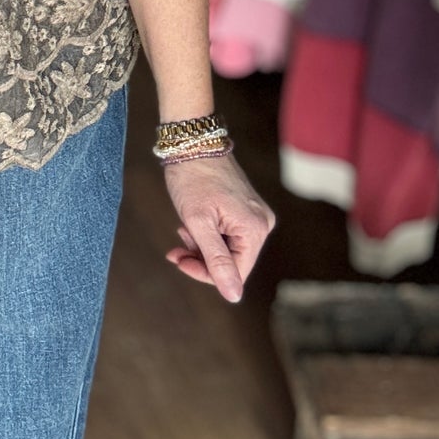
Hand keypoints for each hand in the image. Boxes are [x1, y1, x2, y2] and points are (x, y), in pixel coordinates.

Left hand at [161, 152, 274, 302]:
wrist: (192, 141)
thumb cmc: (192, 178)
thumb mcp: (199, 223)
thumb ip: (216, 261)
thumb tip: (233, 296)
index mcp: (255, 230)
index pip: (235, 273)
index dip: (204, 273)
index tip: (178, 259)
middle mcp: (262, 224)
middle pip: (232, 262)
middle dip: (201, 257)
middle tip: (176, 247)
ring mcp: (255, 215)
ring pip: (227, 249)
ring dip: (202, 245)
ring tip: (183, 229)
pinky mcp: (245, 209)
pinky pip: (228, 234)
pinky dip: (208, 233)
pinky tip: (192, 222)